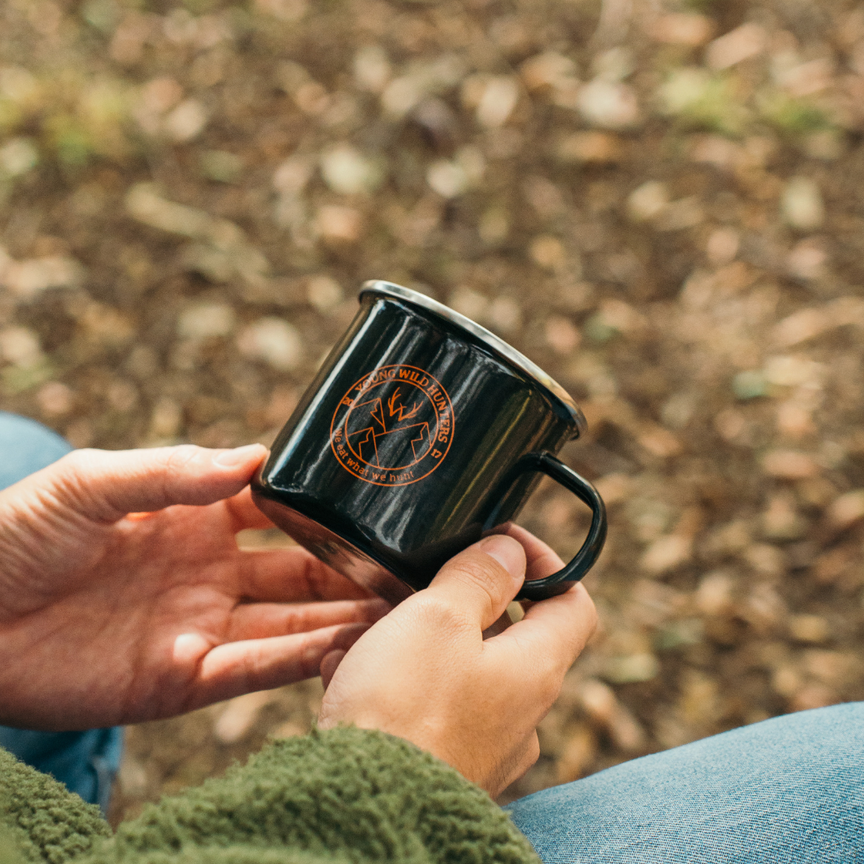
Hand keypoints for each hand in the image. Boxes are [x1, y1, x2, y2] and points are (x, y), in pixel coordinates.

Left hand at [0, 444, 387, 730]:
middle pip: (301, 573)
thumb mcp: (92, 482)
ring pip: (291, 624)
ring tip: (399, 610)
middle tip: (410, 564)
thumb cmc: (16, 535)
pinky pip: (253, 671)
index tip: (380, 501)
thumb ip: (172, 470)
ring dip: (343, 619)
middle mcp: (211, 574)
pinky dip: (299, 662)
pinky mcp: (182, 681)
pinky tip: (343, 649)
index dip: (326, 508)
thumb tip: (256, 459)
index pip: (279, 511)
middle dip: (353, 569)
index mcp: (196, 519)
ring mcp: (201, 628)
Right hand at [317, 530, 596, 796]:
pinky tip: (343, 671)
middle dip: (460, 602)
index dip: (546, 562)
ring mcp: (484, 744)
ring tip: (363, 629)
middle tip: (416, 583)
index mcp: (536, 668)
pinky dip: (392, 683)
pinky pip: (422, 709)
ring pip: (456, 670)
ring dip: (416, 641)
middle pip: (508, 635)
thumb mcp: (440, 617)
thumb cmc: (404, 707)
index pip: (574, 601)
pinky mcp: (442, 765)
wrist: (363, 810)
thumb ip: (477, 577)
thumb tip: (509, 551)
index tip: (502, 542)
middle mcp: (521, 711)